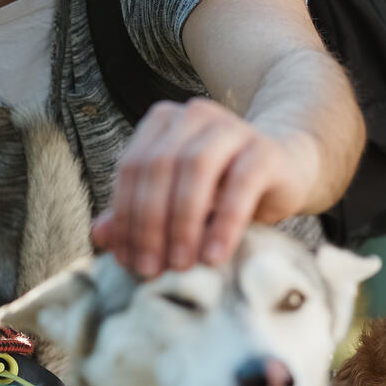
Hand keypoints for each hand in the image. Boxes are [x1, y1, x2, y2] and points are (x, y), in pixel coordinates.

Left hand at [92, 97, 318, 277]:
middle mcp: (194, 115)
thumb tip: (100, 236)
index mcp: (163, 122)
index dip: (124, 217)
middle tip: (151, 269)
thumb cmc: (222, 190)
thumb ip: (137, 215)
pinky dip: (224, 223)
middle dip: (149, 223)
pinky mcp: (265, 149)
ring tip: (181, 264)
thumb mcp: (176, 203)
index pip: (131, 168)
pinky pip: (240, 184)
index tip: (126, 260)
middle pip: (158, 167)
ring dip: (183, 222)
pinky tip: (215, 255)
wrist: (285, 172)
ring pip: (195, 168)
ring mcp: (231, 127)